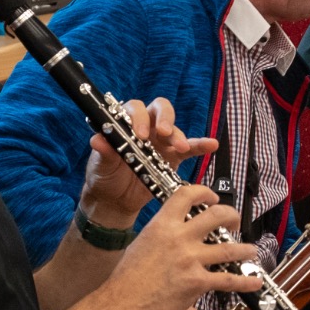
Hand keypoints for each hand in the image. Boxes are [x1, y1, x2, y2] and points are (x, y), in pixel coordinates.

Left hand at [79, 97, 217, 227]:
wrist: (114, 200)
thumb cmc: (105, 175)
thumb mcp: (100, 165)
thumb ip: (102, 152)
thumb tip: (97, 140)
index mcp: (126, 124)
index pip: (135, 109)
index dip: (138, 117)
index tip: (139, 134)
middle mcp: (146, 128)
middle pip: (160, 110)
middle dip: (164, 118)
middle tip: (163, 132)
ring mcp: (162, 142)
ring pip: (175, 129)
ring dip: (178, 135)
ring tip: (179, 147)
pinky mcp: (174, 158)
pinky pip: (191, 148)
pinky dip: (201, 145)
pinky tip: (212, 144)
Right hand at [104, 185, 260, 309]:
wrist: (124, 304)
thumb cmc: (128, 278)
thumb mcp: (143, 242)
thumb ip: (163, 233)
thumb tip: (177, 230)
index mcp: (162, 224)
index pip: (188, 194)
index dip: (205, 192)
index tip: (212, 197)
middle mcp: (179, 237)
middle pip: (216, 215)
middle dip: (232, 216)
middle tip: (235, 221)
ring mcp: (190, 259)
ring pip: (229, 248)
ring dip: (245, 249)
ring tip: (251, 251)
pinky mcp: (197, 282)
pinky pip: (229, 279)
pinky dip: (246, 280)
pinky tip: (254, 280)